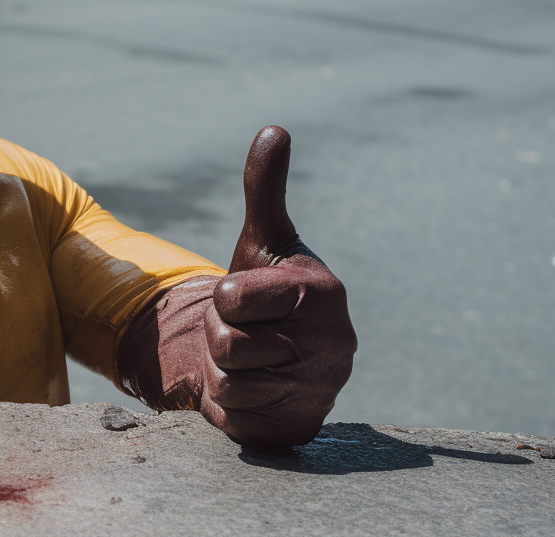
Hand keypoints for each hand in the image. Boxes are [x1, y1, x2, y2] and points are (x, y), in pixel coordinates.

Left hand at [200, 126, 356, 447]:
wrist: (280, 360)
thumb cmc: (267, 294)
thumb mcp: (263, 241)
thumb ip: (265, 188)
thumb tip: (273, 129)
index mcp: (321, 292)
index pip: (230, 298)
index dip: (222, 299)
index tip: (246, 299)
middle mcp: (335, 343)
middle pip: (225, 343)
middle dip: (219, 337)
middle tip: (245, 332)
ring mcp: (323, 389)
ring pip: (227, 382)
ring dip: (222, 371)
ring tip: (250, 360)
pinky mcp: (301, 426)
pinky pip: (233, 418)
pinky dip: (229, 406)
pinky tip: (252, 392)